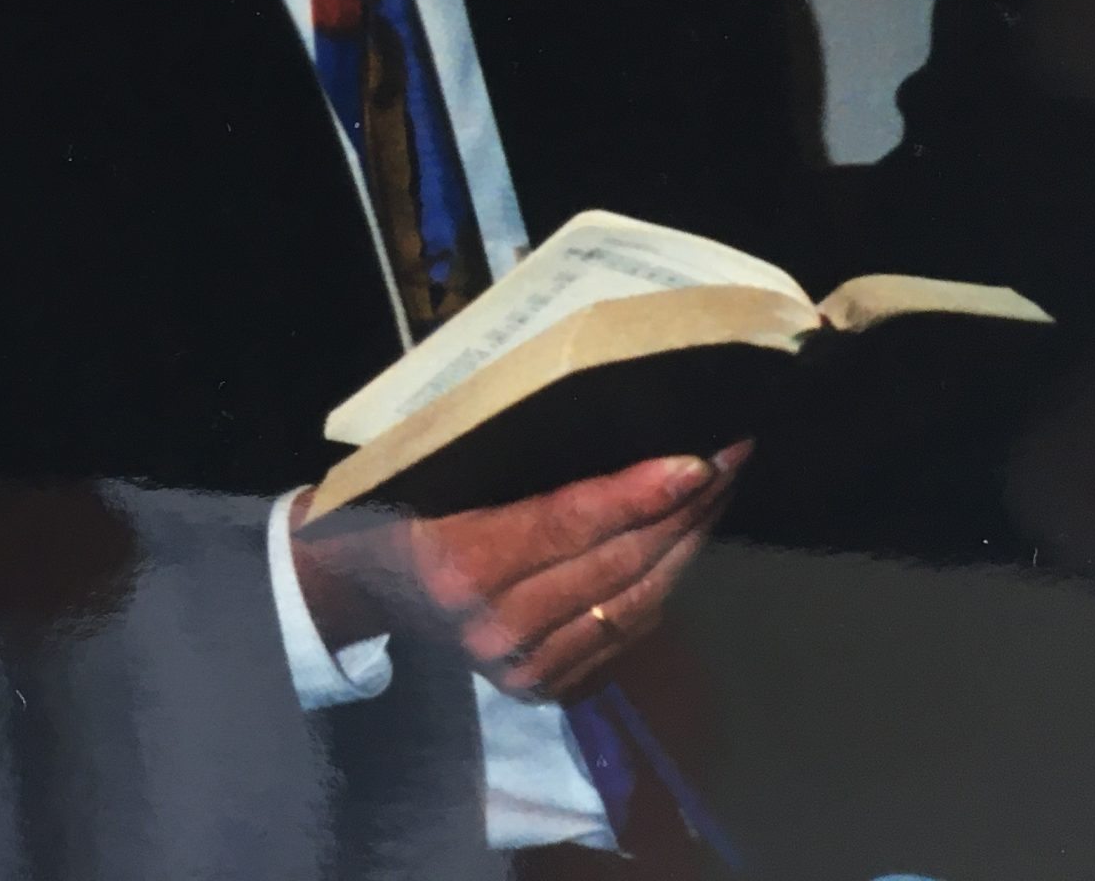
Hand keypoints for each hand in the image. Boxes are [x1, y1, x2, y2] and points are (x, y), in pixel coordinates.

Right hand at [292, 444, 746, 702]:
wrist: (362, 582)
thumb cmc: (399, 500)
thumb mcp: (434, 466)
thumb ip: (509, 452)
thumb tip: (604, 407)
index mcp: (459, 561)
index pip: (567, 522)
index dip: (638, 492)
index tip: (698, 459)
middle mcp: (494, 625)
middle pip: (614, 562)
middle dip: (684, 507)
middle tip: (732, 454)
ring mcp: (523, 666)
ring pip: (634, 602)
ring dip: (687, 544)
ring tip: (722, 490)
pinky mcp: (545, 687)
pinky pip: (627, 634)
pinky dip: (663, 585)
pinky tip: (685, 540)